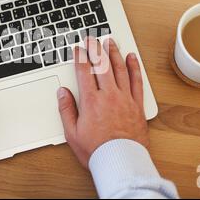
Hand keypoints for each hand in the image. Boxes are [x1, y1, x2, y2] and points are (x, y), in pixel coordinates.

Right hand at [57, 37, 148, 167]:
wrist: (121, 161)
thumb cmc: (96, 150)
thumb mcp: (72, 133)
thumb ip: (66, 110)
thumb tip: (62, 93)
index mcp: (91, 101)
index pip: (83, 72)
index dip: (80, 57)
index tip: (78, 49)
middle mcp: (108, 95)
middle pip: (101, 65)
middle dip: (95, 49)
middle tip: (92, 39)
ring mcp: (124, 98)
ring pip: (119, 69)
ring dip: (114, 53)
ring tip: (110, 42)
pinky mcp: (136, 104)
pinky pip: (136, 81)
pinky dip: (134, 68)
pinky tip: (131, 58)